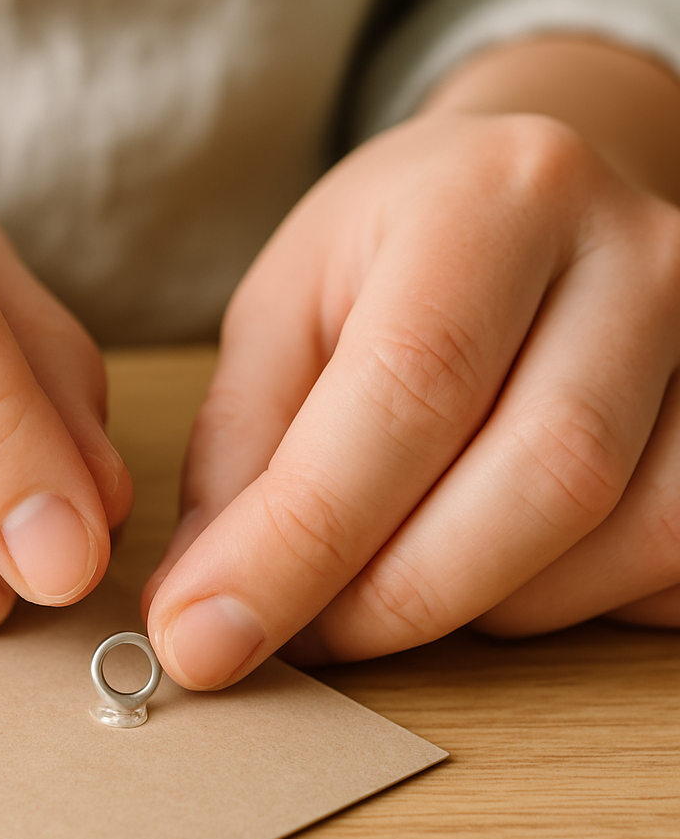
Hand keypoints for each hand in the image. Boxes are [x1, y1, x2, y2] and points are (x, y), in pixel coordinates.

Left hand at [143, 38, 679, 686]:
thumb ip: (242, 449)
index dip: (300, 541)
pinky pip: (673, 558)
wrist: (524, 206)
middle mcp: (632, 258)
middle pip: (540, 477)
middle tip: (302, 635)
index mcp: (488, 201)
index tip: (206, 636)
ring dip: (480, 606)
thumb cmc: (392, 254)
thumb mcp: (286, 313)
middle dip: (395, 597)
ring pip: (620, 537)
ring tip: (392, 579)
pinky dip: (567, 603)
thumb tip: (208, 602)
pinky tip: (490, 567)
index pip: (406, 391)